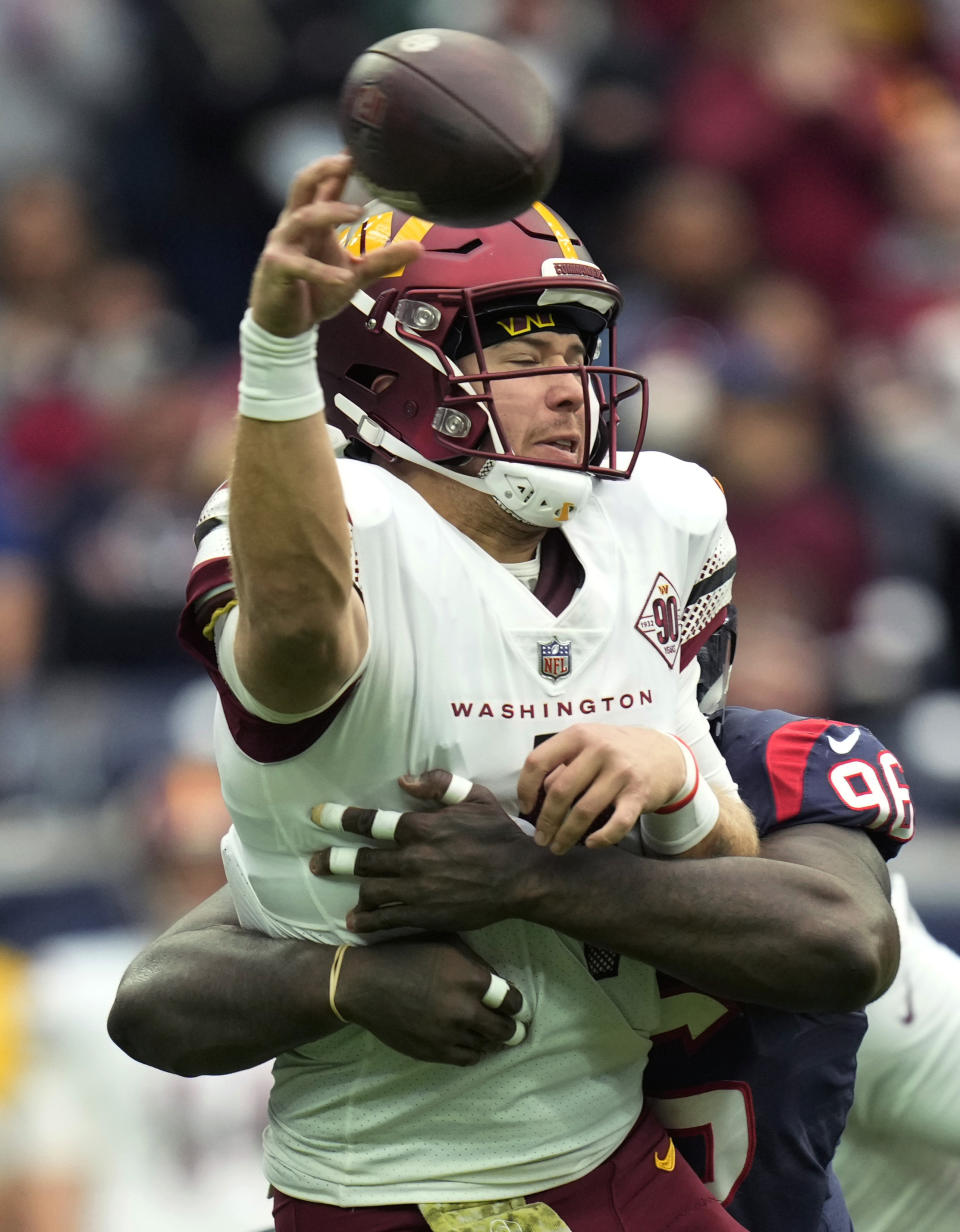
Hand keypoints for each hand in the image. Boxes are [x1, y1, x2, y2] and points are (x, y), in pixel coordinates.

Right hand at [248, 153, 422, 336]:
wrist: (284, 325)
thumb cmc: (315, 292)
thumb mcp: (355, 274)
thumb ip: (383, 259)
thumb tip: (419, 247)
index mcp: (313, 221)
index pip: (325, 185)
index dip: (340, 165)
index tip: (360, 147)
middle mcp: (295, 225)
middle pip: (304, 185)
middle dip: (324, 169)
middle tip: (350, 160)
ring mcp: (283, 245)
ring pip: (302, 217)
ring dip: (330, 213)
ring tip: (357, 213)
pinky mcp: (277, 268)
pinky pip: (301, 266)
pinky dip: (323, 272)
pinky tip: (343, 278)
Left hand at [309, 771, 540, 933]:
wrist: (520, 878)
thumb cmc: (499, 835)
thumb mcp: (474, 797)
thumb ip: (439, 785)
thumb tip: (404, 780)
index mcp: (423, 827)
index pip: (372, 821)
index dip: (342, 818)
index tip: (318, 815)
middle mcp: (413, 858)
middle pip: (362, 859)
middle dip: (333, 860)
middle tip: (314, 862)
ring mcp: (417, 890)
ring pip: (371, 889)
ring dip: (356, 890)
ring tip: (347, 892)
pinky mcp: (424, 915)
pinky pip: (386, 919)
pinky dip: (366, 920)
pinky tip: (355, 920)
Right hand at [338, 933, 524, 1066]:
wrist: (365, 984)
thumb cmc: (406, 955)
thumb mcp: (446, 944)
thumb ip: (476, 963)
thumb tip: (499, 982)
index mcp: (470, 979)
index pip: (512, 1000)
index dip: (516, 1003)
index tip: (513, 1004)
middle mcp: (464, 1009)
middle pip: (505, 1029)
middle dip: (511, 1026)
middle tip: (512, 1024)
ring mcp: (449, 1034)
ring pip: (487, 1046)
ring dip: (490, 1040)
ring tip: (489, 1033)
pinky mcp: (434, 1052)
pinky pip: (467, 1058)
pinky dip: (473, 1051)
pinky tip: (471, 1041)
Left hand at [517, 724, 686, 853]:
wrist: (664, 754)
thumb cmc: (615, 751)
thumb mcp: (586, 744)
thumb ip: (561, 764)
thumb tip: (535, 797)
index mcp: (579, 735)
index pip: (538, 761)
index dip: (526, 788)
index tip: (526, 808)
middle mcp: (600, 750)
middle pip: (560, 792)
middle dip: (546, 821)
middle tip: (540, 838)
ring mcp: (621, 772)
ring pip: (584, 811)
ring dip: (567, 835)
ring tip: (558, 846)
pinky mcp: (639, 794)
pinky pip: (617, 823)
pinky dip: (602, 838)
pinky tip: (591, 844)